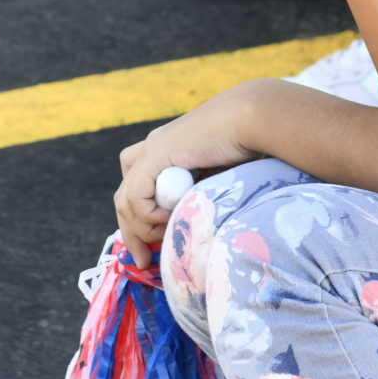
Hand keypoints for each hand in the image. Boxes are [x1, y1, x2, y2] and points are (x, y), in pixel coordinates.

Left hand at [114, 85, 259, 260]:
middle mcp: (153, 148)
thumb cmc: (249, 146)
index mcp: (166, 151)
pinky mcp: (156, 154)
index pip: (135, 188)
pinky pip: (136, 197)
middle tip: (143, 260)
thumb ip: (199, 196)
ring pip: (125, 201)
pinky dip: (149, 216)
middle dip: (131, 233)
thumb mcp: (217, 178)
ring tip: (167, 235)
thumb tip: (195, 227)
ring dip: (142, 228)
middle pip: (124, 197)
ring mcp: (152, 149)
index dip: (139, 219)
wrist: (253, 118)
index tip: (151, 247)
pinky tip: (171, 218)